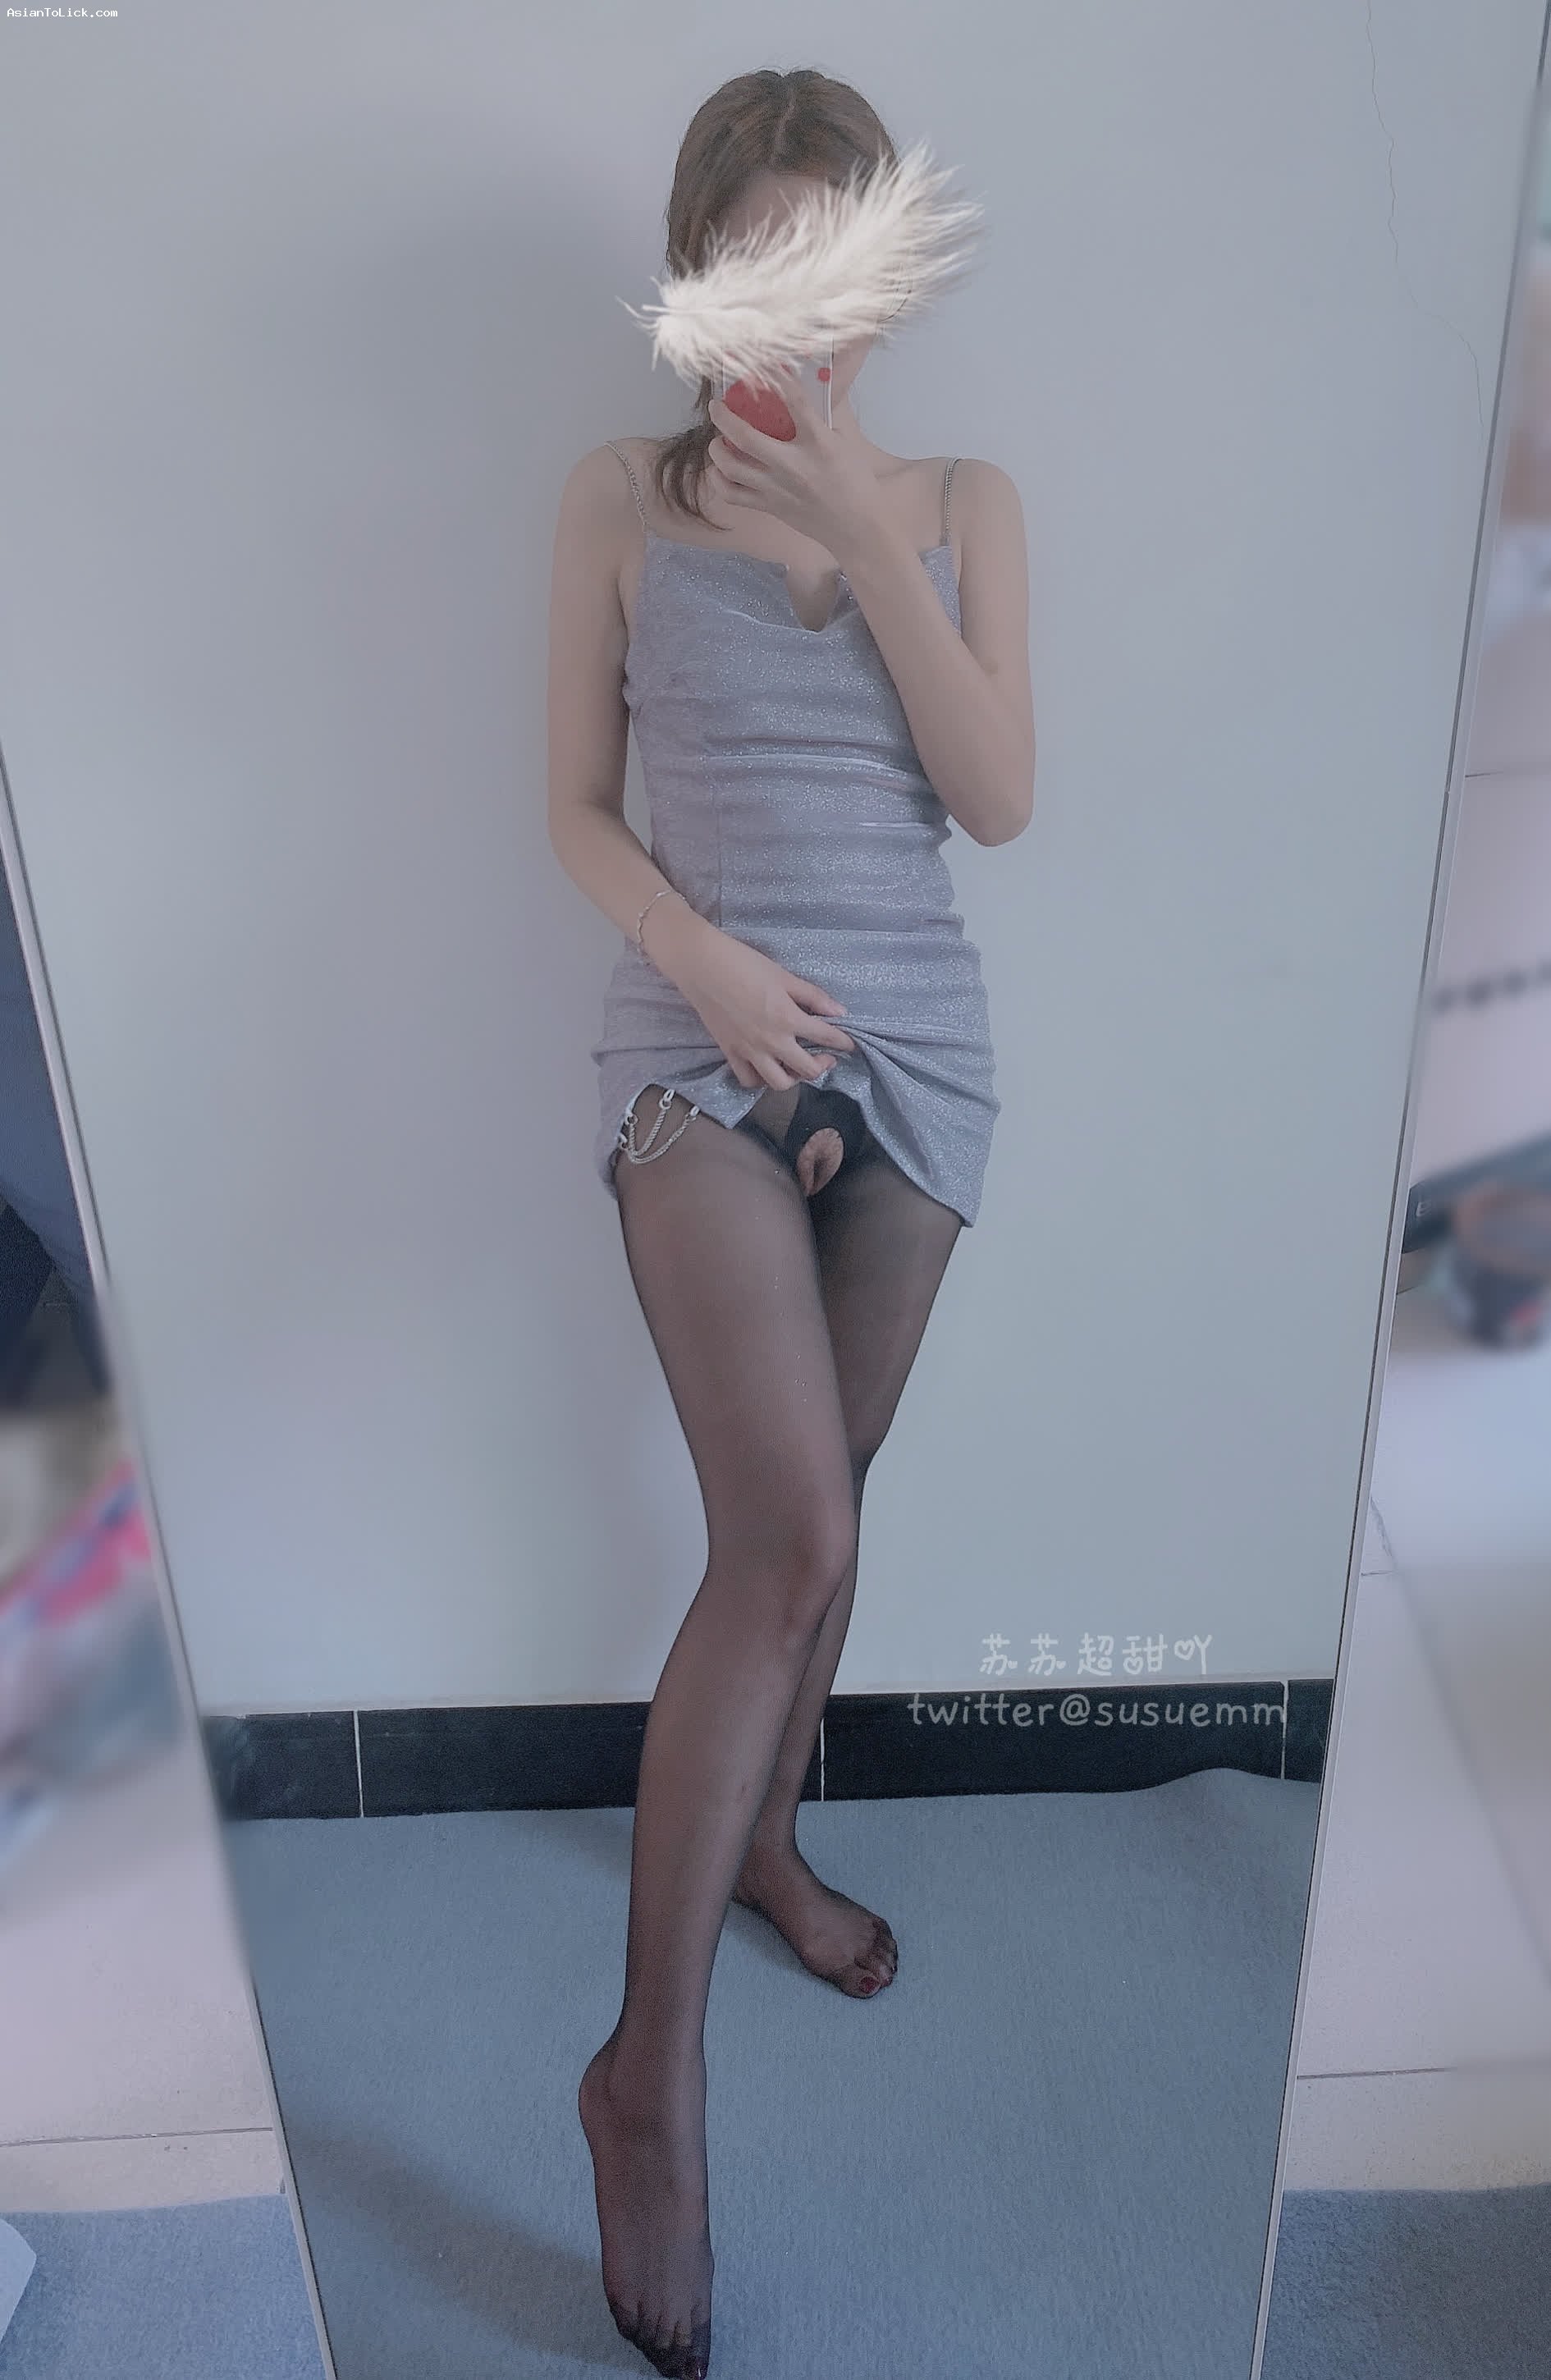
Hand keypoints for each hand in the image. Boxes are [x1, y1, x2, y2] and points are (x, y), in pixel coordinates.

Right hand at [668, 920, 855, 1091]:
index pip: (826, 1036)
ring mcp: (749, 1051)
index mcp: (787, 1018)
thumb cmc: (744, 964)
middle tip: (827, 1057)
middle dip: (823, 1065)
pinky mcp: (730, 1053)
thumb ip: (813, 996)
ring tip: (797, 1066)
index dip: (843, 1041)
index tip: (850, 1043)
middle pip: (807, 1070)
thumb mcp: (784, 976)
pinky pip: (749, 1080)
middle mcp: (771, 1041)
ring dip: (794, 1078)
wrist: (702, 966)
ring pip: (779, 1083)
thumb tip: (839, 1012)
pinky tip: (768, 1067)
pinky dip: (761, 1079)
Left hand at [706, 360, 889, 563]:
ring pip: (732, 467)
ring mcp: (778, 488)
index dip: (775, 376)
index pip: (794, 400)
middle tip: (716, 407)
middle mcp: (793, 465)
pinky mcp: (770, 507)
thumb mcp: (843, 444)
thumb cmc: (855, 484)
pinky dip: (720, 481)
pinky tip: (720, 471)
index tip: (759, 363)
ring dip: (717, 450)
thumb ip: (820, 422)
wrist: (857, 528)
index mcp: (818, 444)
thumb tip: (801, 401)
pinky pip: (733, 495)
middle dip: (724, 417)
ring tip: (717, 441)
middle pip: (746, 437)